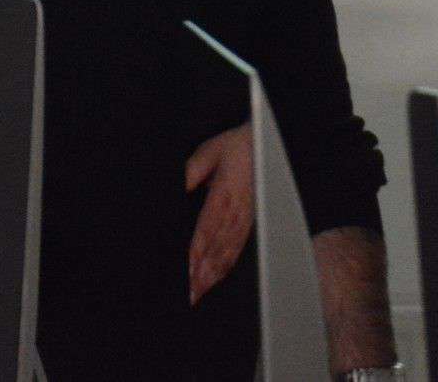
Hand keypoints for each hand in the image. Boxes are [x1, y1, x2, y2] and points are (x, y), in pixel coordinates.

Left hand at [185, 122, 252, 303]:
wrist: (264, 144)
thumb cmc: (237, 147)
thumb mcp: (208, 153)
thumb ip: (189, 173)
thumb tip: (173, 190)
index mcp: (225, 194)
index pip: (208, 228)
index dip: (197, 251)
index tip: (187, 269)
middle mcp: (236, 211)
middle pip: (217, 248)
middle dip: (201, 274)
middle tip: (188, 294)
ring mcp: (244, 219)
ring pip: (227, 253)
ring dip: (212, 276)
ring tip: (197, 293)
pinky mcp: (248, 223)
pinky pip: (237, 250)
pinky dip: (225, 268)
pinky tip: (214, 280)